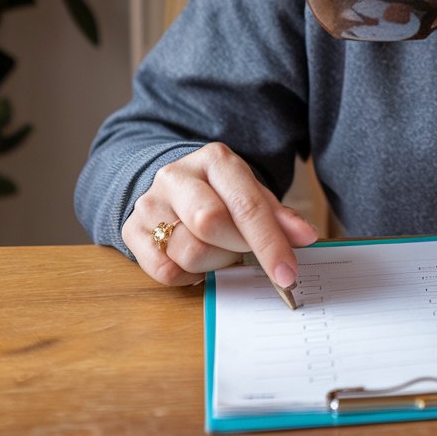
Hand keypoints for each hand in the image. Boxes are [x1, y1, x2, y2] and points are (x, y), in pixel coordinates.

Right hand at [122, 142, 317, 288]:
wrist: (173, 185)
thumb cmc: (221, 192)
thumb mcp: (251, 193)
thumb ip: (278, 215)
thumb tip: (305, 236)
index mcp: (216, 159)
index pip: (247, 205)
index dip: (270, 243)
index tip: (288, 274)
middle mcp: (178, 175)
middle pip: (211, 224)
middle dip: (237, 249)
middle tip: (245, 254)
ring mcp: (150, 202)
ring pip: (188, 251)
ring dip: (215, 264)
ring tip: (220, 252)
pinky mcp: (130, 230)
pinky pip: (164, 271)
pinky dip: (189, 276)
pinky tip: (197, 261)